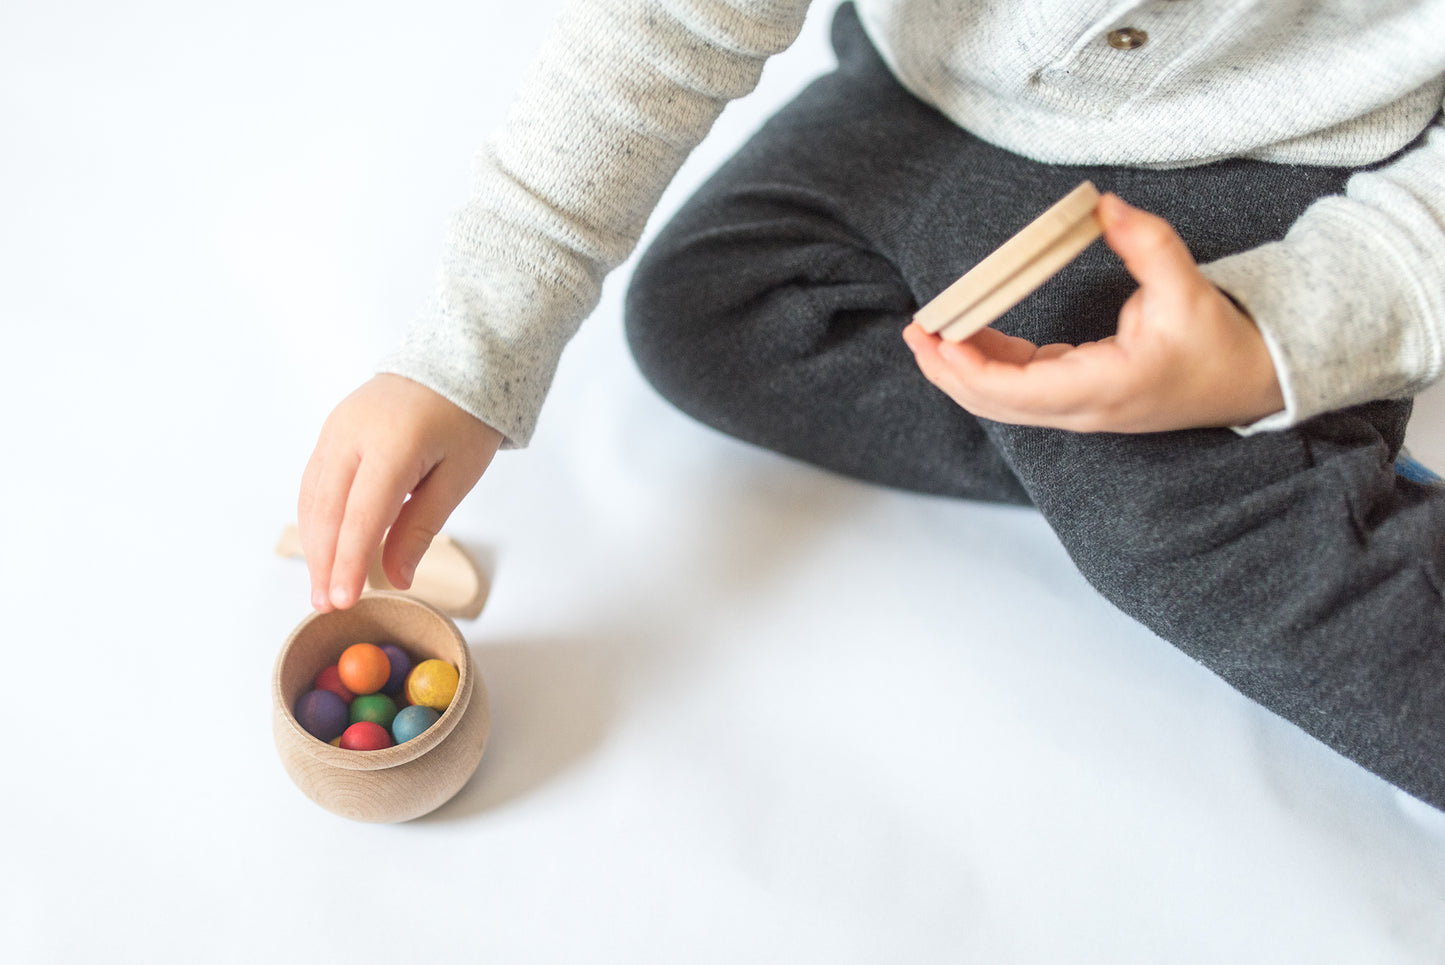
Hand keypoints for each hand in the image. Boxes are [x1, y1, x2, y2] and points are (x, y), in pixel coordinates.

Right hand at [298, 374, 501, 611]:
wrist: (456, 361)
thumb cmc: (465, 418)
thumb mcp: (457, 476)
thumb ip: (421, 527)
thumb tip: (395, 578)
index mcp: (392, 444)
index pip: (361, 515)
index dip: (349, 562)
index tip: (343, 600)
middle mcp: (353, 433)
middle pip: (328, 510)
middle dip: (325, 561)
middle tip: (327, 605)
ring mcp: (336, 428)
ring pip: (313, 496)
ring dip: (315, 544)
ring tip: (323, 586)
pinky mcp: (332, 428)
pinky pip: (316, 479)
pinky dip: (317, 517)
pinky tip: (324, 547)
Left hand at [901, 193, 1283, 432]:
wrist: (1246, 384)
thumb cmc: (1217, 343)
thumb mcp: (1188, 288)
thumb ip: (1148, 244)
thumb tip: (1106, 206)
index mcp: (1106, 389)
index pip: (1021, 391)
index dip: (974, 370)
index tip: (942, 339)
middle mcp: (1083, 409)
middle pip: (996, 404)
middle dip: (948, 371)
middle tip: (915, 332)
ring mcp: (1076, 410)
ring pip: (1001, 402)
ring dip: (959, 372)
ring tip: (926, 334)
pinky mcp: (1074, 399)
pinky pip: (1017, 390)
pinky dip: (985, 366)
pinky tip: (965, 336)